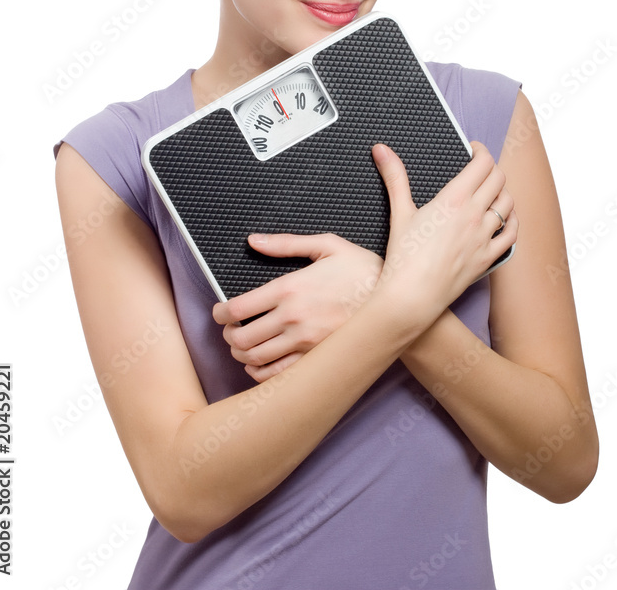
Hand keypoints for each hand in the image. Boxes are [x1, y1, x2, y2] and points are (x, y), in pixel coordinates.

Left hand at [212, 234, 382, 381]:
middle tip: (229, 328)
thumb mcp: (327, 245)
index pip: (237, 308)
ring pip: (255, 358)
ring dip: (241, 354)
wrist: (397, 300)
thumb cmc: (364, 269)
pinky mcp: (317, 358)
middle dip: (227, 335)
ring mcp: (305, 342)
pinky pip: (278, 375)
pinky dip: (260, 373)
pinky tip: (258, 363)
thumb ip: (286, 243)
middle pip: (241, 338)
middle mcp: (293, 318)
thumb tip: (255, 241)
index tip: (219, 311)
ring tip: (242, 344)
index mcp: (290, 288)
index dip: (220, 313)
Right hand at [369, 139, 517, 338]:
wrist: (411, 297)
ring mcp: (484, 238)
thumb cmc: (403, 257)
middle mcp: (474, 216)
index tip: (474, 149)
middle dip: (491, 168)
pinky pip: (512, 234)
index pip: (482, 164)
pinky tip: (505, 218)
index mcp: (454, 200)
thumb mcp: (399, 212)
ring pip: (508, 204)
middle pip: (499, 179)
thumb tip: (381, 149)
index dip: (481, 151)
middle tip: (480, 167)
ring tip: (492, 189)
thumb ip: (394, 176)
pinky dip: (512, 221)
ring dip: (503, 191)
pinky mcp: (488, 258)